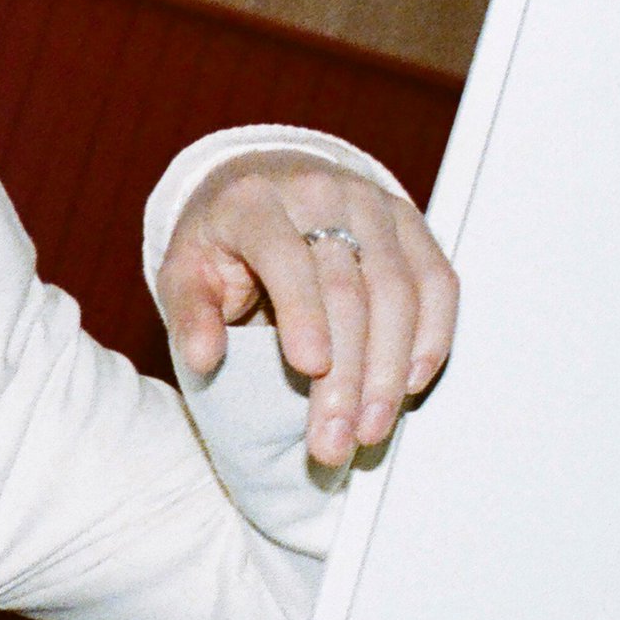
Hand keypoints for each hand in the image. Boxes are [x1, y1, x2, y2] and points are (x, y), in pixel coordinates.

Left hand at [158, 152, 459, 468]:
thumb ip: (190, 313)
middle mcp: (321, 194)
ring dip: (389, 372)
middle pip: (348, 289)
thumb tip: (203, 357)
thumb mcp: (183, 269)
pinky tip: (410, 383)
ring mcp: (372, 204)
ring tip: (370, 429)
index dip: (303, 314)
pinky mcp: (409, 222)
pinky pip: (437, 282)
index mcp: (254, 201)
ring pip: (399, 292)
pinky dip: (431, 336)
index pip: (286, 257)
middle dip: (347, 375)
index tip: (310, 369)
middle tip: (336, 439)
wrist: (264, 180)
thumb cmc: (222, 237)